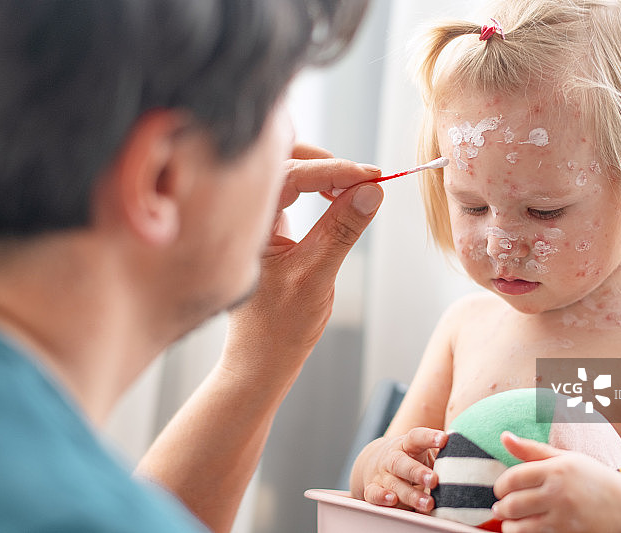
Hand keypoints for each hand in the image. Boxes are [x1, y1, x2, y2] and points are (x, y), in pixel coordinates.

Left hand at [223, 144, 382, 379]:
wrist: (261, 359)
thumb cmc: (277, 327)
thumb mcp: (317, 275)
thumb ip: (343, 229)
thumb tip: (371, 192)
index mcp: (248, 224)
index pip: (290, 175)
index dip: (334, 170)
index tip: (370, 176)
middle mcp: (249, 215)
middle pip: (284, 160)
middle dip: (325, 161)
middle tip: (363, 178)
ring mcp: (259, 220)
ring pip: (290, 172)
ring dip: (324, 173)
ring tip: (356, 188)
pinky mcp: (271, 228)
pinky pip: (293, 191)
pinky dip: (319, 188)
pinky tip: (339, 199)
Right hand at [361, 428, 447, 513]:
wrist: (374, 461)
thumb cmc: (409, 457)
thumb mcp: (422, 451)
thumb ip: (441, 454)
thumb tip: (470, 455)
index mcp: (406, 445)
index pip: (416, 437)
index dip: (429, 437)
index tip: (445, 439)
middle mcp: (392, 458)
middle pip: (401, 463)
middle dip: (418, 472)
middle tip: (434, 480)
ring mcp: (381, 474)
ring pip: (393, 483)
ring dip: (410, 494)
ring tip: (428, 503)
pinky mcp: (372, 488)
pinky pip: (374, 494)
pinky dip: (381, 497)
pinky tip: (392, 500)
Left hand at [492, 432, 620, 532]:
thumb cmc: (592, 477)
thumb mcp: (564, 458)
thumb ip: (531, 449)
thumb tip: (504, 436)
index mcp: (556, 470)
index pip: (512, 478)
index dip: (500, 486)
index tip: (500, 490)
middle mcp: (559, 493)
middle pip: (513, 504)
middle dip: (501, 508)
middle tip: (500, 508)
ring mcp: (565, 517)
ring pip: (521, 527)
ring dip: (509, 525)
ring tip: (509, 522)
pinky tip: (527, 529)